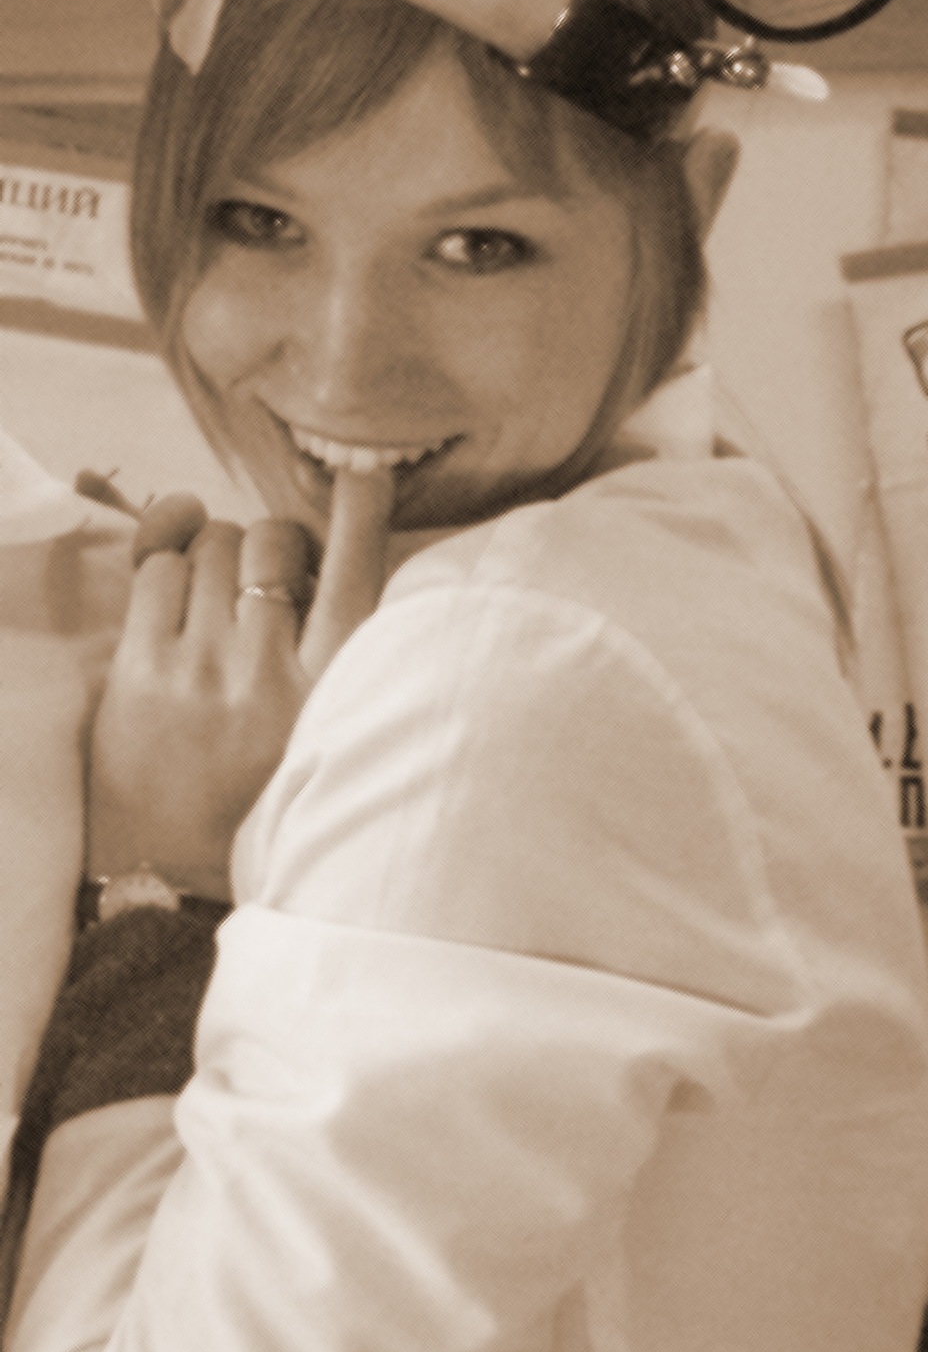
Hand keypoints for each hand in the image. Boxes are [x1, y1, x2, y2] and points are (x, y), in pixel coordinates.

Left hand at [87, 470, 393, 899]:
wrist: (169, 876)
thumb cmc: (254, 794)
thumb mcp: (323, 731)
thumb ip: (334, 651)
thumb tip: (333, 552)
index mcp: (330, 691)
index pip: (357, 573)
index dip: (361, 510)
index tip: (363, 475)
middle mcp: (270, 675)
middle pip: (271, 542)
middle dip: (266, 544)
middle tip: (261, 580)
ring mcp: (201, 670)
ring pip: (211, 544)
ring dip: (212, 555)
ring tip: (214, 600)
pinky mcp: (140, 672)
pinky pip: (157, 570)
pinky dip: (165, 569)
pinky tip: (174, 606)